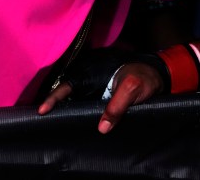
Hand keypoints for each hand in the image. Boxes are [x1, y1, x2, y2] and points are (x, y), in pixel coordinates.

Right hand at [36, 57, 164, 133]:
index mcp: (93, 73)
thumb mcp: (133, 88)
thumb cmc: (145, 77)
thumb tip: (102, 128)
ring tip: (56, 127)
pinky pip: (87, 107)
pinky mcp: (102, 98)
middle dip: (56, 106)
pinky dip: (81, 115)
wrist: (158, 75)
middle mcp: (91, 80)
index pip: (67, 86)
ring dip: (68, 111)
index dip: (53, 98)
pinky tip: (78, 125)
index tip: (41, 110)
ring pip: (76, 102)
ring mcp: (96, 90)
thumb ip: (118, 105)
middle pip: (68, 95)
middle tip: (46, 120)